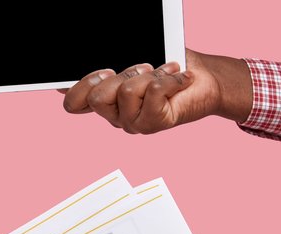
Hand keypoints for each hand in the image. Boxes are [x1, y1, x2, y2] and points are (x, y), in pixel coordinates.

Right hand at [61, 49, 252, 133]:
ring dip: (148, 73)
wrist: (207, 80)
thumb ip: (114, 66)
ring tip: (164, 72)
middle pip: (95, 97)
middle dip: (120, 73)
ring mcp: (132, 123)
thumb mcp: (137, 63)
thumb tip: (95, 68)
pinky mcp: (153, 124)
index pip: (74, 103)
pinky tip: (178, 79)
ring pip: (125, 91)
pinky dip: (168, 78)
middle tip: (142, 68)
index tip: (103, 72)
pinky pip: (151, 92)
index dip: (78, 88)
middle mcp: (115, 115)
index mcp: (106, 101)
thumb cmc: (171, 68)